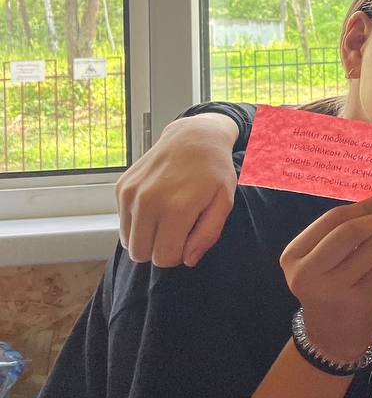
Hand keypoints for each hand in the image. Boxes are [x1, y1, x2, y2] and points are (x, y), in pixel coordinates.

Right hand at [116, 112, 239, 266]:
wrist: (193, 137)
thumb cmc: (214, 172)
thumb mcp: (223, 202)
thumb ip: (207, 235)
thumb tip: (187, 260)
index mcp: (176, 208)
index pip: (164, 258)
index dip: (178, 255)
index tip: (188, 238)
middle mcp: (147, 201)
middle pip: (141, 254)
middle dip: (160, 249)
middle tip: (177, 231)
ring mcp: (130, 194)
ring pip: (129, 242)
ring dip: (147, 237)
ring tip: (167, 219)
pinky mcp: (121, 188)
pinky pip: (123, 223)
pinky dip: (137, 222)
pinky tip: (156, 205)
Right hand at [281, 192, 371, 364]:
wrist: (331, 335)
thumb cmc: (328, 284)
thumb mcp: (323, 256)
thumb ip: (347, 225)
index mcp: (293, 256)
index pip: (332, 219)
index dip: (362, 206)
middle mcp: (308, 273)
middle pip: (350, 232)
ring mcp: (334, 289)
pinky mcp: (360, 301)